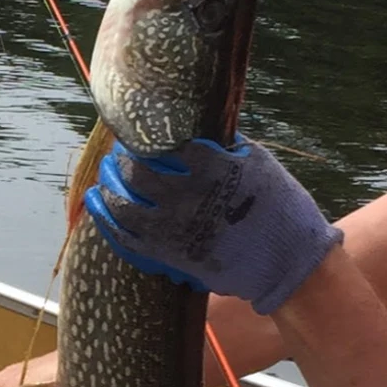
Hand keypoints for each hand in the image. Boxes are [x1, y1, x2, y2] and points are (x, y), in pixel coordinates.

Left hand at [85, 135, 342, 315]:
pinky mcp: (170, 257)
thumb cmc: (280, 208)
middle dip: (122, 160)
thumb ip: (224, 144)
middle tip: (118, 152)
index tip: (138, 127)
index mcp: (212, 170)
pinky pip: (126, 239)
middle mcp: (188, 200)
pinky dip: (107, 220)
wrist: (288, 262)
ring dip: (107, 187)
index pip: (166, 145)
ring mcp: (175, 231)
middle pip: (136, 174)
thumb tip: (197, 124)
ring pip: (123, 206)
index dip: (147, 135)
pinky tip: (99, 205)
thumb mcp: (259, 162)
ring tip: (104, 175)